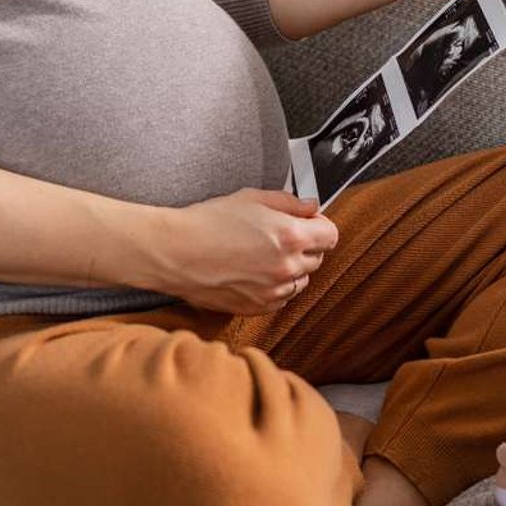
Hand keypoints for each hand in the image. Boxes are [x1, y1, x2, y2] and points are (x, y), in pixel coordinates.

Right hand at [152, 188, 338, 314]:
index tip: (309, 222)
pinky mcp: (257, 308)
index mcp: (289, 237)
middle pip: (318, 258)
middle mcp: (286, 267)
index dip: (320, 225)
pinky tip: (254, 271)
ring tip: (262, 254)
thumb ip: (289, 203)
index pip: (331, 235)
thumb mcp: (251, 198)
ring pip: (300, 280)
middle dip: (305, 245)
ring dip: (291, 268)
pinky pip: (281, 298)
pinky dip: (275, 287)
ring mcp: (273, 291)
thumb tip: (311, 207)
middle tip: (279, 235)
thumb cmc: (207, 223)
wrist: (175, 252)